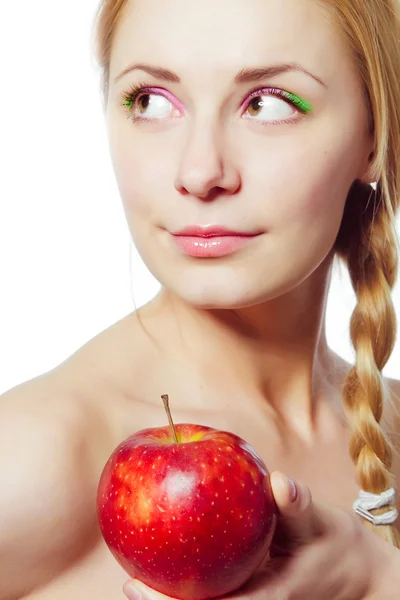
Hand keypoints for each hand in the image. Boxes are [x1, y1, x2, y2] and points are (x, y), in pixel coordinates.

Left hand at [123, 472, 392, 599]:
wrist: (351, 571)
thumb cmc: (333, 545)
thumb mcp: (318, 524)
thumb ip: (297, 505)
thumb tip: (280, 483)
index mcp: (268, 599)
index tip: (133, 587)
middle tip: (126, 579)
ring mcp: (249, 597)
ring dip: (171, 589)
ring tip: (135, 563)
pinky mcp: (248, 589)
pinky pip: (213, 584)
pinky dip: (189, 568)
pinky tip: (169, 544)